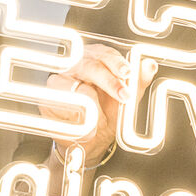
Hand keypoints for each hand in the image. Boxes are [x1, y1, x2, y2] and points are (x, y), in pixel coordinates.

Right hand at [44, 43, 154, 167]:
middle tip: (124, 95)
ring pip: (75, 85)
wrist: (90, 141)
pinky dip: (76, 116)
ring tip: (102, 117)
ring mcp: (58, 82)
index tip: (128, 73)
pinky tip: (84, 122)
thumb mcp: (126, 100)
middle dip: (109, 81)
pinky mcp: (46, 101)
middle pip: (90, 65)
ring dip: (92, 103)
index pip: (104, 54)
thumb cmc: (107, 114)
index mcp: (94, 59)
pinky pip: (63, 105)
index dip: (116, 63)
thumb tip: (149, 65)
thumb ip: (137, 82)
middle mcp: (74, 67)